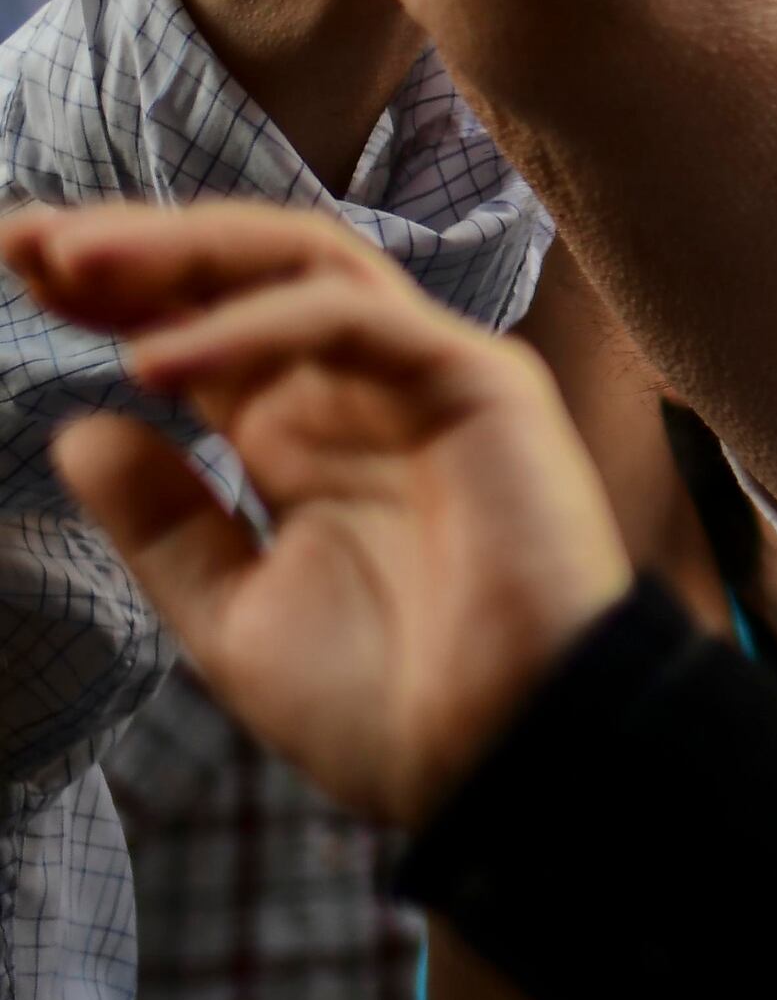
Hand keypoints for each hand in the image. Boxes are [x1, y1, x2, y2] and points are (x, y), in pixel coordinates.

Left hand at [12, 203, 633, 833]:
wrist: (503, 758)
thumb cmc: (388, 705)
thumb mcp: (233, 616)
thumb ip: (165, 523)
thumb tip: (78, 430)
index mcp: (301, 440)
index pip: (200, 329)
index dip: (110, 295)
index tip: (13, 268)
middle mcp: (359, 390)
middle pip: (244, 272)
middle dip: (134, 246)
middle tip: (24, 240)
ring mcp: (423, 377)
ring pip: (304, 261)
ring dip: (185, 251)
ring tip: (73, 266)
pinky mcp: (480, 382)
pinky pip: (355, 317)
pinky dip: (253, 323)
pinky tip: (158, 362)